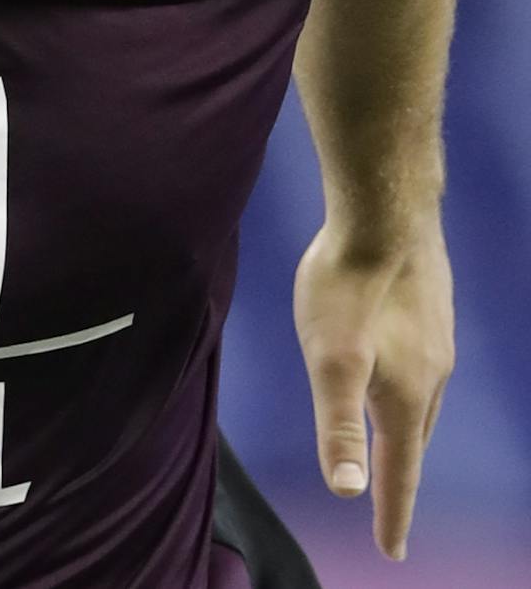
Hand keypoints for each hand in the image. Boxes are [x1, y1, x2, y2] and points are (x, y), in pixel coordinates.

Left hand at [293, 222, 453, 560]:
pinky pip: (421, 361)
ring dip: (405, 426)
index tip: (390, 552)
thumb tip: (348, 492)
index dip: (391, 513)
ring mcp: (436, 339)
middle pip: (413, 440)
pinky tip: (396, 365)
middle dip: (401, 474)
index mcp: (405, 397)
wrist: (386, 214)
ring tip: (390, 441)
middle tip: (389, 502)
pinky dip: (408, 383)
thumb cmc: (349, 287)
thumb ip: (337, 425)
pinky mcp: (430, 307)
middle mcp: (432, 375)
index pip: (399, 472)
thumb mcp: (329, 360)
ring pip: (421, 399)